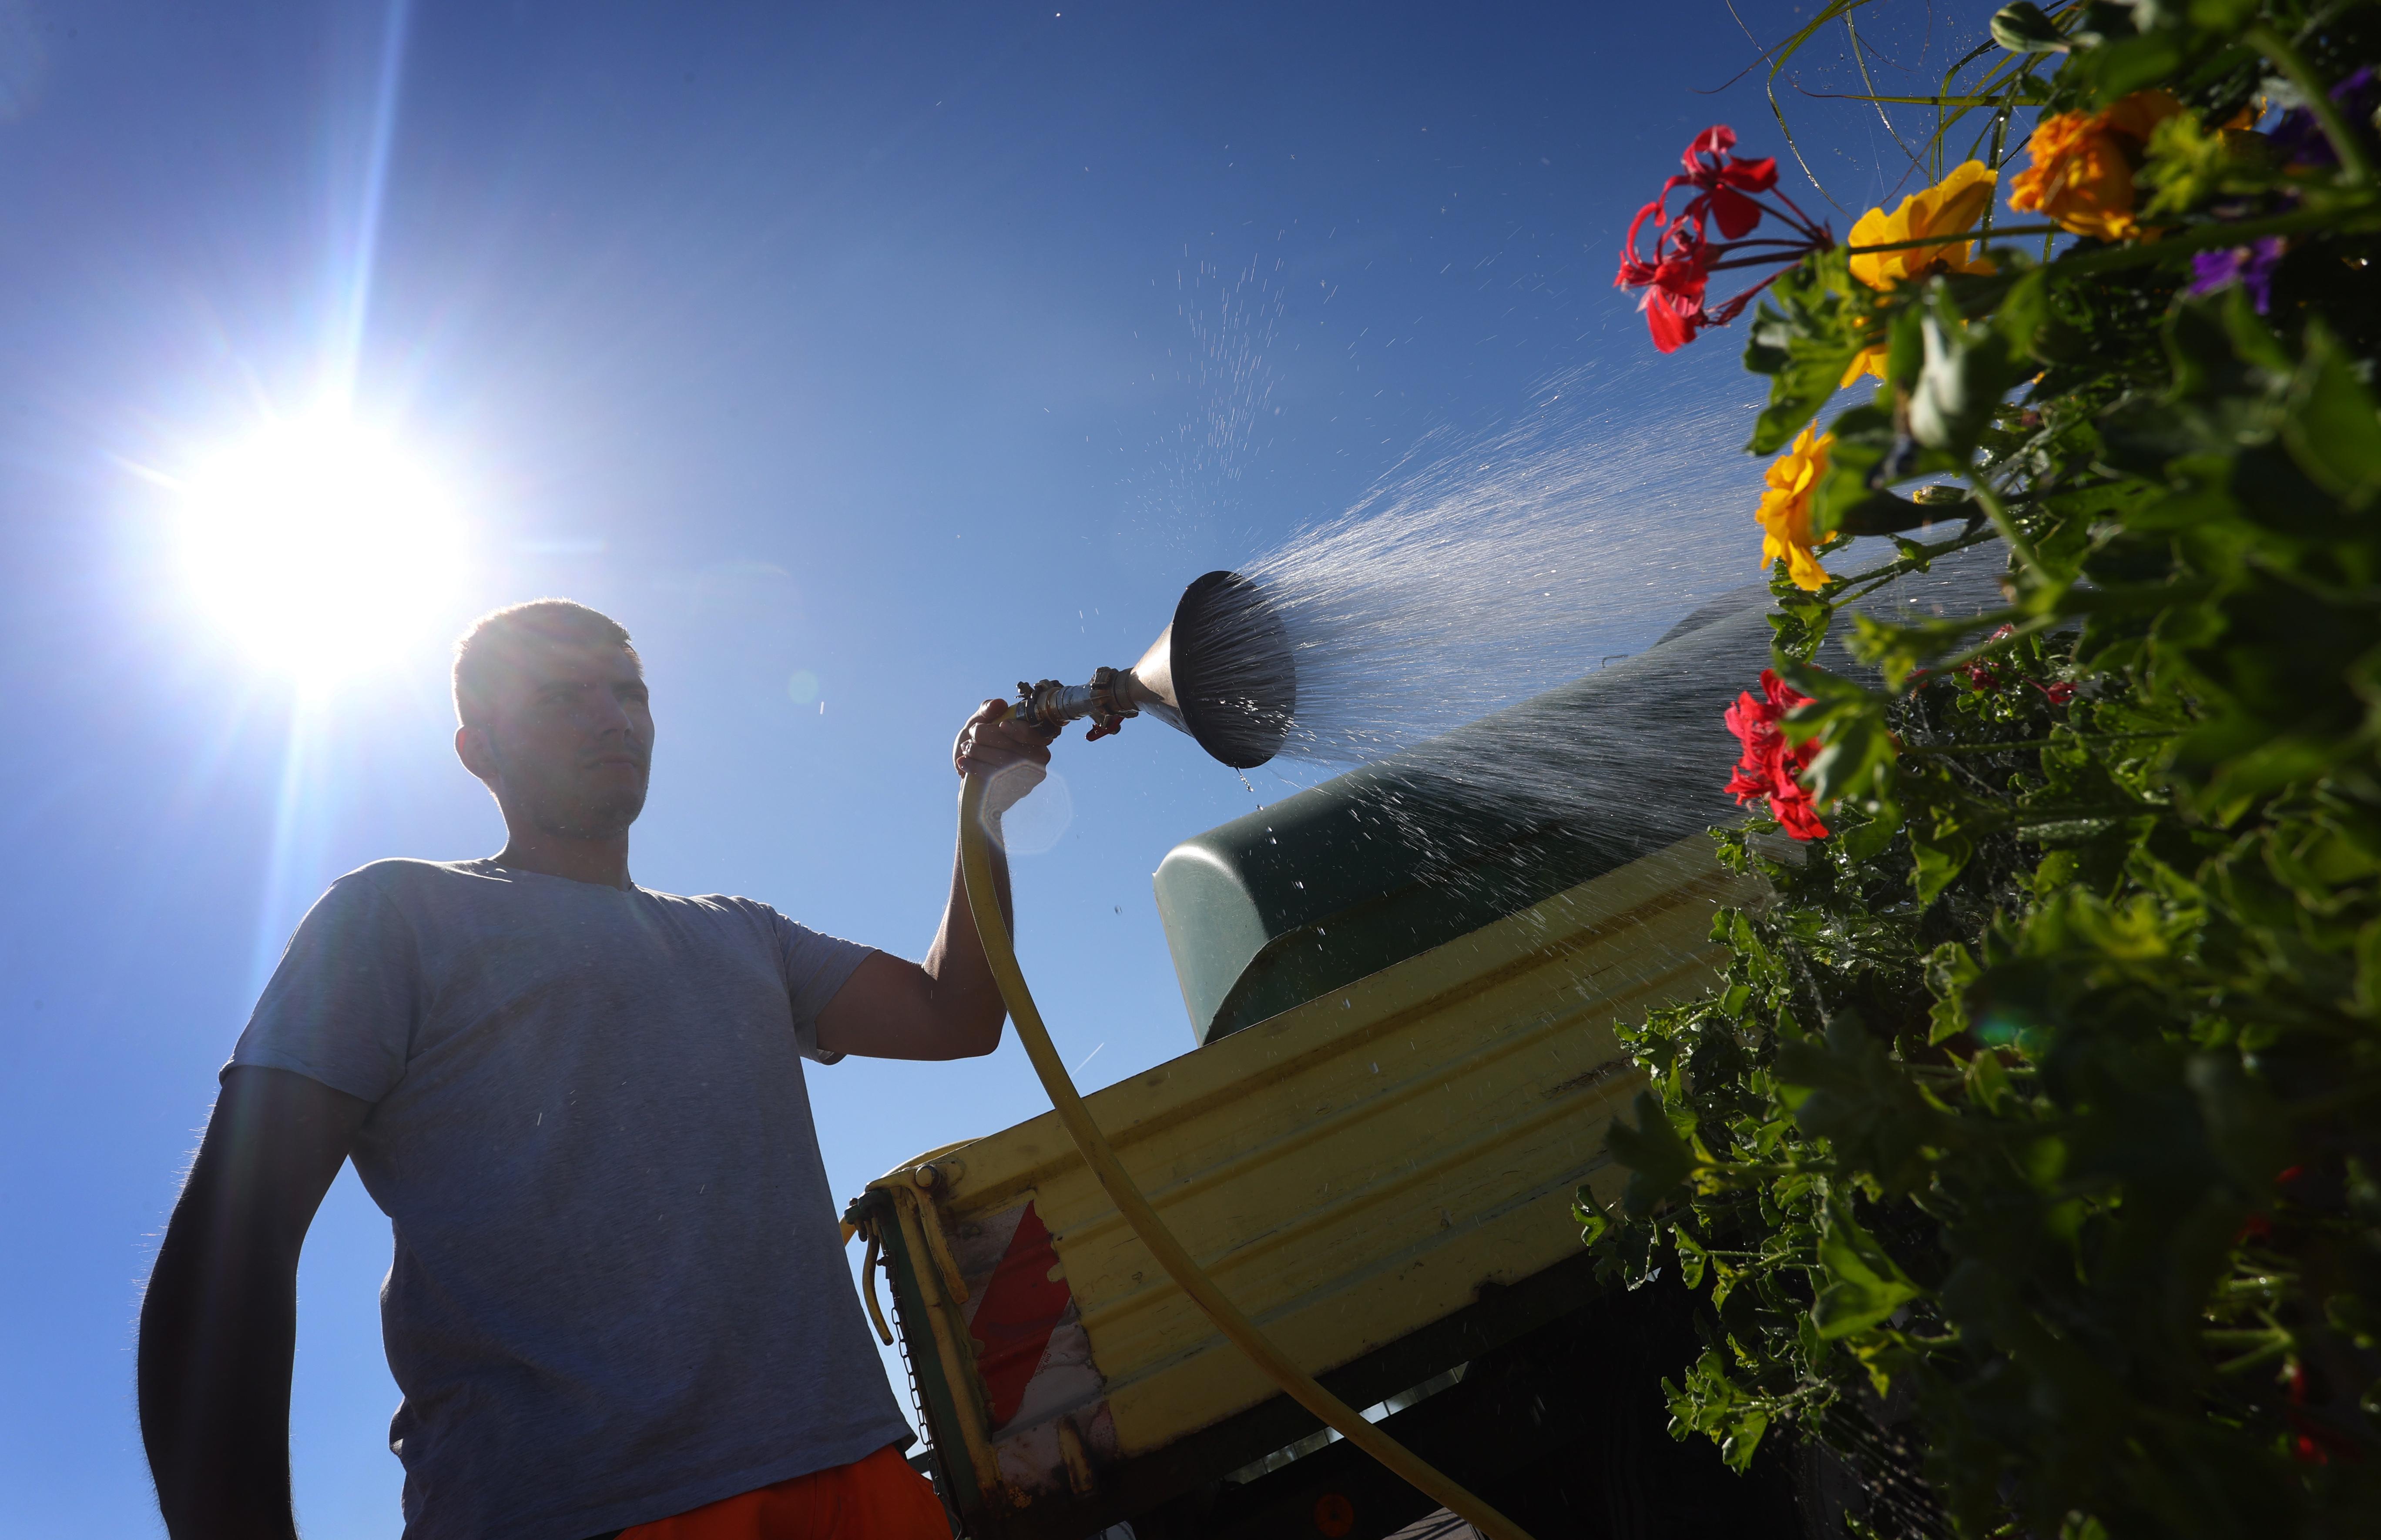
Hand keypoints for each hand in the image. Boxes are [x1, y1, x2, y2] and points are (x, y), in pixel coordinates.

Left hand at [953, 699, 1056, 816]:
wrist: (971, 775)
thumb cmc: (980, 744)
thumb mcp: (980, 722)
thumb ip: (988, 710)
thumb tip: (998, 704)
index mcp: (1037, 739)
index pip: (1039, 736)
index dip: (1022, 731)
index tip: (1002, 725)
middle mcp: (1038, 760)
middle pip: (1019, 750)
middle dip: (992, 738)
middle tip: (974, 733)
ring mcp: (1028, 779)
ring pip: (1006, 765)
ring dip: (981, 752)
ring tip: (966, 747)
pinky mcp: (1013, 793)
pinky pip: (996, 780)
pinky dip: (976, 768)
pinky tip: (963, 762)